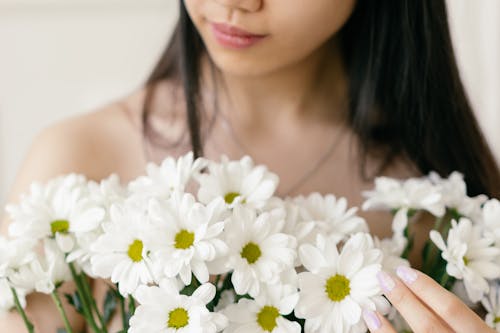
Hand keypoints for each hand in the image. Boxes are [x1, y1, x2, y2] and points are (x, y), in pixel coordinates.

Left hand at [362, 266, 494, 332]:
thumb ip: (460, 323)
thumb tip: (421, 295)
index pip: (452, 309)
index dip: (426, 288)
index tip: (403, 271)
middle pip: (428, 325)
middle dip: (403, 299)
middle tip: (383, 277)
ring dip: (387, 329)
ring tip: (370, 310)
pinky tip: (375, 328)